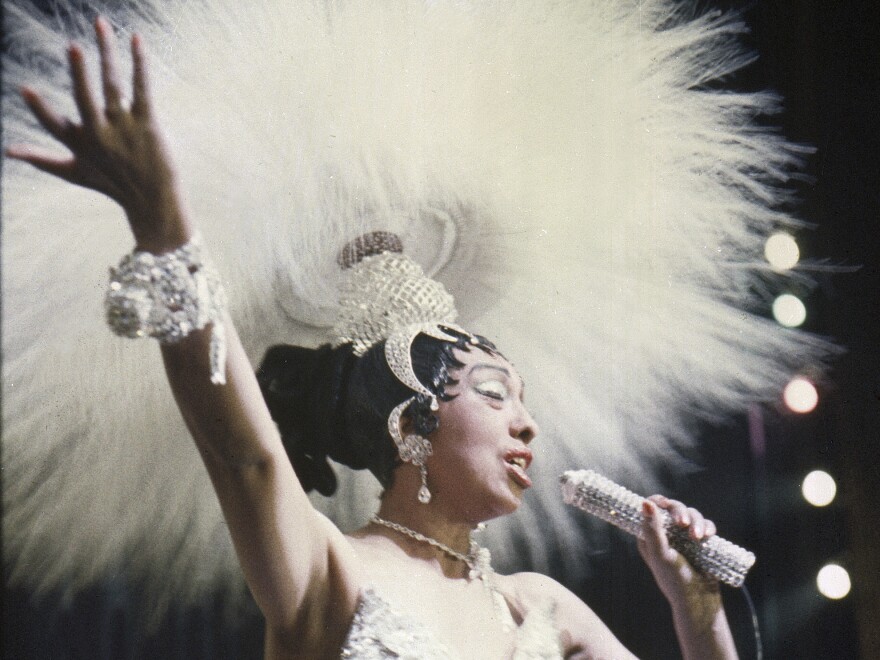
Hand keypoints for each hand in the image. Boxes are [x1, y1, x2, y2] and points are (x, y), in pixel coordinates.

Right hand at [5, 16, 190, 252]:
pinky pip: (142, 88)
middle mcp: (101, 135)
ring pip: (113, 85)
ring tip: (100, 25)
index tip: (26, 90)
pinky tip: (137, 40)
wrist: (153, 201)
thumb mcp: (73, 172)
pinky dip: (139, 64)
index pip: (55, 125)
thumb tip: (6, 150)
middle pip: (86, 98)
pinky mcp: (148, 124)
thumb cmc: (111, 184)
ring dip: (107, 53)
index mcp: (80, 143)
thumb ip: (41, 159)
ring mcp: (125, 128)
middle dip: (79, 73)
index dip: (41, 109)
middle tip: (73, 47)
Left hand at [637, 495, 720, 609]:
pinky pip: (705, 525)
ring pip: (691, 514)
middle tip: (683, 524)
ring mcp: (683, 537)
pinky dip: (707, 526)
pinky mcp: (700, 541)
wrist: (699, 601)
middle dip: (679, 512)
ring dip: (696, 521)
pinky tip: (708, 535)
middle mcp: (665, 534)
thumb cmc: (675, 580)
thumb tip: (644, 503)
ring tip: (698, 537)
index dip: (656, 502)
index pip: (650, 509)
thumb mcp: (661, 555)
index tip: (664, 504)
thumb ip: (653, 530)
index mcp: (649, 536)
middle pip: (672, 508)